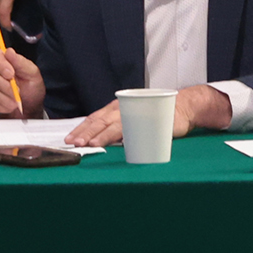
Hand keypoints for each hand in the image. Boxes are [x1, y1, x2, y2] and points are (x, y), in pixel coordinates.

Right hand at [0, 45, 44, 117]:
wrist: (27, 108)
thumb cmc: (30, 88)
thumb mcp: (32, 74)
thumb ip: (21, 63)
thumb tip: (9, 51)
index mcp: (1, 58)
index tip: (11, 74)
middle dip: (1, 83)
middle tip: (15, 92)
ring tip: (13, 103)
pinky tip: (6, 108)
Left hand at [63, 85, 230, 146]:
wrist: (183, 108)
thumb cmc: (155, 115)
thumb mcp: (132, 118)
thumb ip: (117, 128)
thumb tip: (98, 142)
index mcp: (117, 107)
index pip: (95, 118)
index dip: (81, 129)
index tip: (69, 140)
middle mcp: (124, 107)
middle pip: (101, 121)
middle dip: (86, 133)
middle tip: (75, 144)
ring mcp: (137, 114)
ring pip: (115, 125)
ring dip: (101, 135)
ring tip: (90, 144)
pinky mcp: (150, 121)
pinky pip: (134, 128)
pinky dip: (124, 136)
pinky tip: (115, 143)